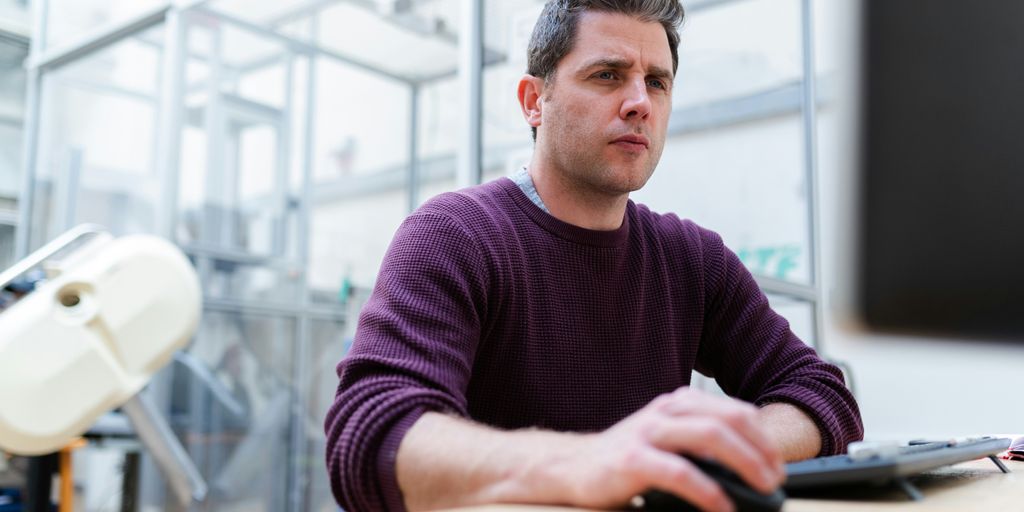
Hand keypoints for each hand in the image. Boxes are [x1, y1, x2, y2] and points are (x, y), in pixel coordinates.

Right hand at [558, 387, 784, 511]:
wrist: (571, 467)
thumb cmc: (626, 458)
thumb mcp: (665, 440)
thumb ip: (699, 444)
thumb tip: (749, 467)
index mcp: (677, 404)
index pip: (733, 411)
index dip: (763, 437)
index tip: (778, 464)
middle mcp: (664, 411)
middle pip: (727, 420)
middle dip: (760, 450)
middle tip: (776, 478)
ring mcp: (647, 433)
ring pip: (708, 437)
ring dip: (744, 463)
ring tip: (761, 488)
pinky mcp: (631, 460)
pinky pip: (680, 473)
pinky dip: (708, 491)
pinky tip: (722, 508)